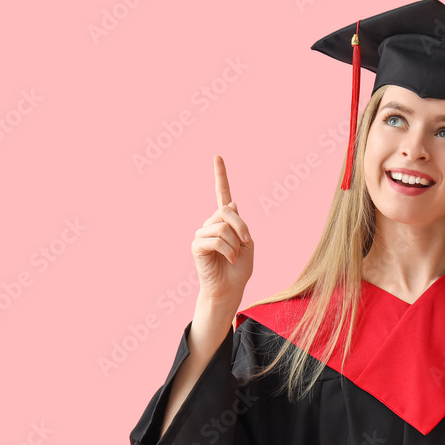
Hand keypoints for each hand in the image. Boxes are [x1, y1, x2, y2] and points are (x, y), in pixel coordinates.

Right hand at [191, 155, 252, 307]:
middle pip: (227, 211)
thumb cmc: (239, 268)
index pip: (222, 193)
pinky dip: (228, 250)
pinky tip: (228, 258)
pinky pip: (216, 239)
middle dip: (242, 227)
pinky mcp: (197, 245)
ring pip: (223, 226)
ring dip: (235, 243)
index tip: (217, 156)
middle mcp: (211, 223)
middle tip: (246, 241)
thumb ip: (240, 223)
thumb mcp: (247, 242)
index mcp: (225, 220)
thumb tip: (232, 203)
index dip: (220, 175)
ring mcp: (202, 233)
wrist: (230, 288)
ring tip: (233, 255)